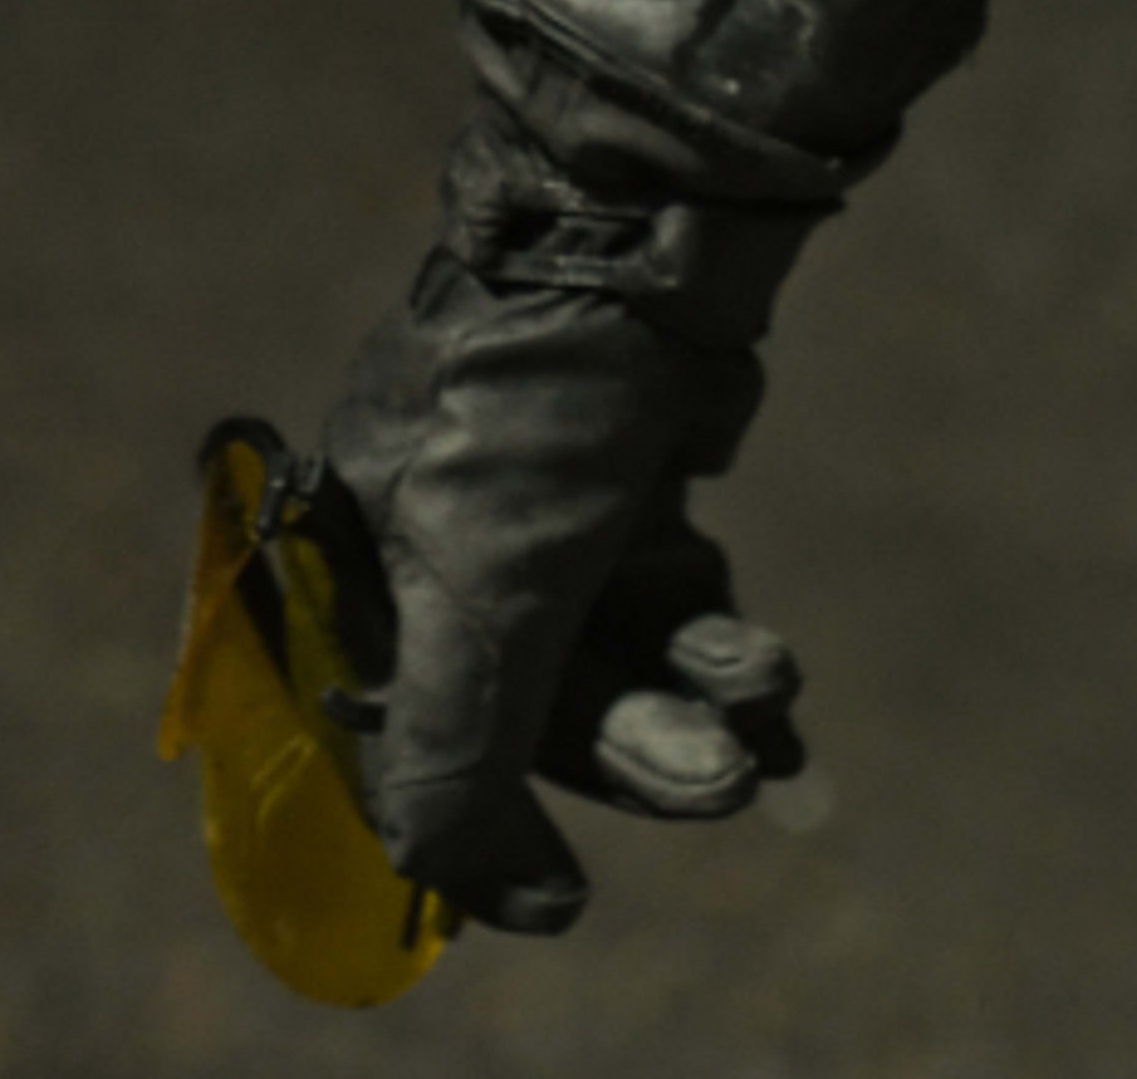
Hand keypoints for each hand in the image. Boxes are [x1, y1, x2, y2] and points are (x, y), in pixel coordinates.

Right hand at [321, 348, 803, 936]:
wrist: (648, 229)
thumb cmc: (536, 406)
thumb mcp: (484, 587)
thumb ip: (456, 746)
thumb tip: (451, 880)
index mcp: (361, 572)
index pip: (410, 745)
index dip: (484, 835)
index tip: (563, 906)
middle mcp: (439, 551)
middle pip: (538, 710)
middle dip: (638, 752)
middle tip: (724, 783)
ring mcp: (542, 519)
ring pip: (620, 664)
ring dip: (696, 704)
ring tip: (771, 694)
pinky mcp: (628, 487)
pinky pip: (674, 610)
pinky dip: (722, 655)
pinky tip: (775, 680)